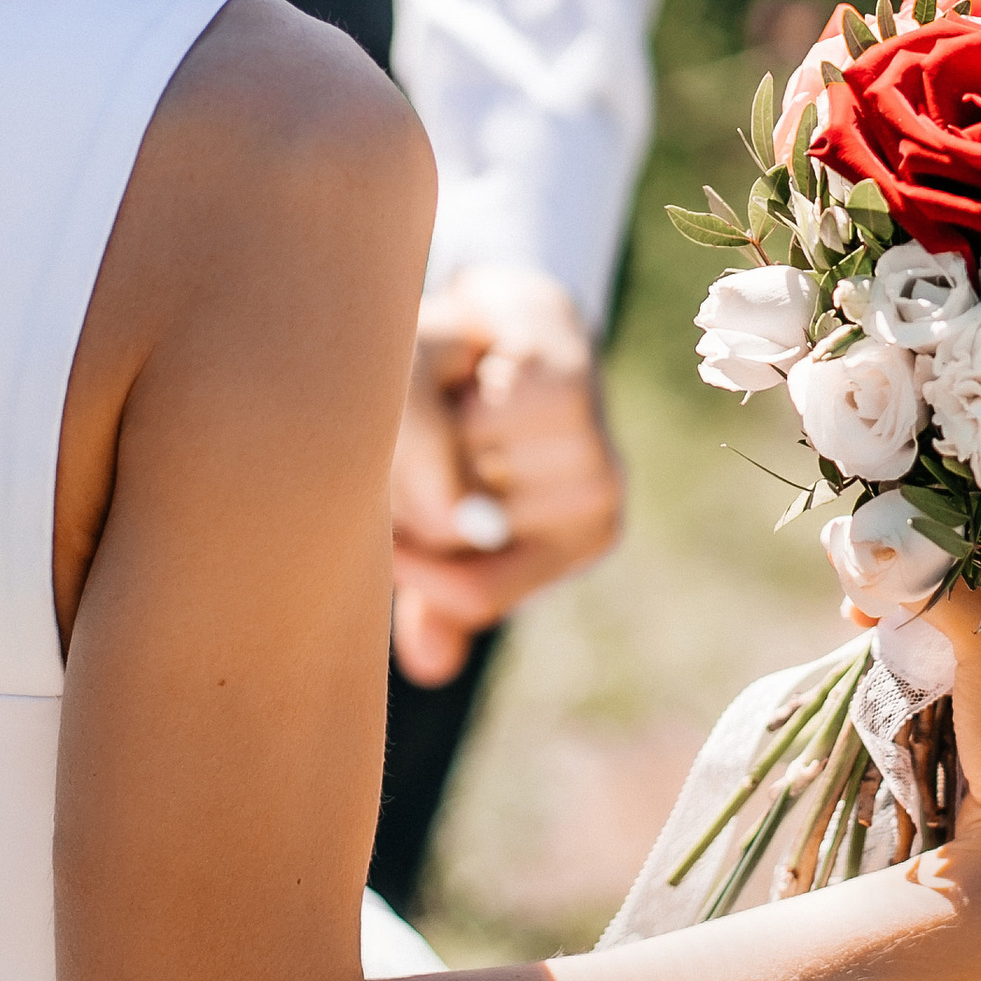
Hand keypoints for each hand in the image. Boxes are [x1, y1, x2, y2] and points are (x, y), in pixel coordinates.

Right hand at [389, 265, 625, 686]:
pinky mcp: (574, 385)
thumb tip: (433, 669)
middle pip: (461, 527)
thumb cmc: (444, 416)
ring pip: (471, 468)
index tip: (383, 520)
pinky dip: (452, 386)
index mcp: (563, 547)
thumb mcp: (423, 510)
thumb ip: (433, 586)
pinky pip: (484, 411)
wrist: (482, 311)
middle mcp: (597, 504)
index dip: (407, 560)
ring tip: (447, 400)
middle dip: (411, 485)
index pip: (470, 592)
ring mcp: (594, 448)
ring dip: (434, 431)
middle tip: (419, 435)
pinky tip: (463, 363)